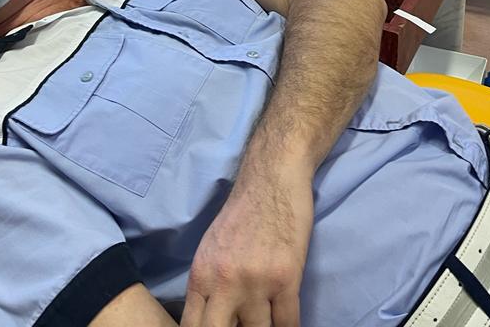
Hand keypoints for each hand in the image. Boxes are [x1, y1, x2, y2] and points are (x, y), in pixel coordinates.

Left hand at [181, 165, 313, 326]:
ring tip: (266, 318)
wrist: (271, 178)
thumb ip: (208, 287)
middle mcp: (224, 282)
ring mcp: (255, 282)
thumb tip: (212, 322)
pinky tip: (285, 321)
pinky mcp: (286, 278)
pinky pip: (288, 324)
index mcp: (201, 276)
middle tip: (244, 326)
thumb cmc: (243, 213)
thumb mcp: (211, 250)